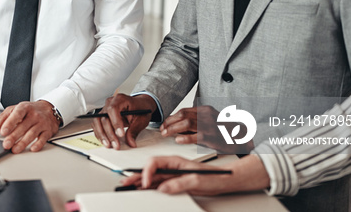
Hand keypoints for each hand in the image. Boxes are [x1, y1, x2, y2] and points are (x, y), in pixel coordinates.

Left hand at [0, 100, 58, 153]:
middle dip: (14, 136)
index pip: (17, 114)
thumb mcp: (15, 109)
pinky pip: (43, 138)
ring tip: (15, 149)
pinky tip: (32, 148)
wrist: (49, 109)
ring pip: (32, 133)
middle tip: (6, 144)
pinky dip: (38, 144)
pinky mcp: (48, 131)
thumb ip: (3, 118)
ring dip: (23, 143)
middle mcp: (34, 115)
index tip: (3, 131)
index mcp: (24, 108)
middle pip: (23, 126)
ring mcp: (42, 123)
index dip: (10, 123)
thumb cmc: (30, 110)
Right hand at [91, 94, 155, 149]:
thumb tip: (130, 142)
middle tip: (116, 144)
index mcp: (120, 99)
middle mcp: (110, 102)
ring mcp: (105, 109)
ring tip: (109, 145)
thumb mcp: (141, 119)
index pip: (113, 109)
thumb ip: (134, 130)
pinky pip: (97, 125)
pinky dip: (100, 134)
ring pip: (97, 122)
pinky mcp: (102, 116)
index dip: (115, 122)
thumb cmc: (140, 109)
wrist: (139, 106)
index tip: (120, 134)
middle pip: (104, 117)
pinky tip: (106, 141)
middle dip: (109, 133)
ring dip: (102, 135)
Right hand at [120, 155, 269, 194]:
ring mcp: (171, 175)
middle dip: (136, 175)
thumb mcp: (197, 180)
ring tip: (128, 187)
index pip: (154, 163)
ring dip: (139, 182)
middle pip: (149, 170)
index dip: (147, 172)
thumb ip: (180, 183)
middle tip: (125, 183)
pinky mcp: (173, 183)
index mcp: (175, 160)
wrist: (225, 181)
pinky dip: (147, 188)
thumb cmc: (213, 176)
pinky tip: (140, 190)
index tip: (145, 183)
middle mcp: (171, 167)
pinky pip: (157, 185)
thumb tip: (164, 188)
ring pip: (151, 178)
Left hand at [160, 106, 253, 153]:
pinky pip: (196, 136)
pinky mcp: (212, 137)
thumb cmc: (224, 131)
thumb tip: (178, 125)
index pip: (183, 111)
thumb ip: (196, 121)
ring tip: (166, 134)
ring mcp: (210, 125)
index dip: (171, 117)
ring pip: (186, 123)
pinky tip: (178, 140)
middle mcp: (207, 115)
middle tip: (162, 129)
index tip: (164, 123)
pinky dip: (185, 137)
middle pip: (182, 115)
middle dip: (169, 122)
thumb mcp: (210, 121)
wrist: (242, 138)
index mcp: (206, 110)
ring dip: (173, 129)